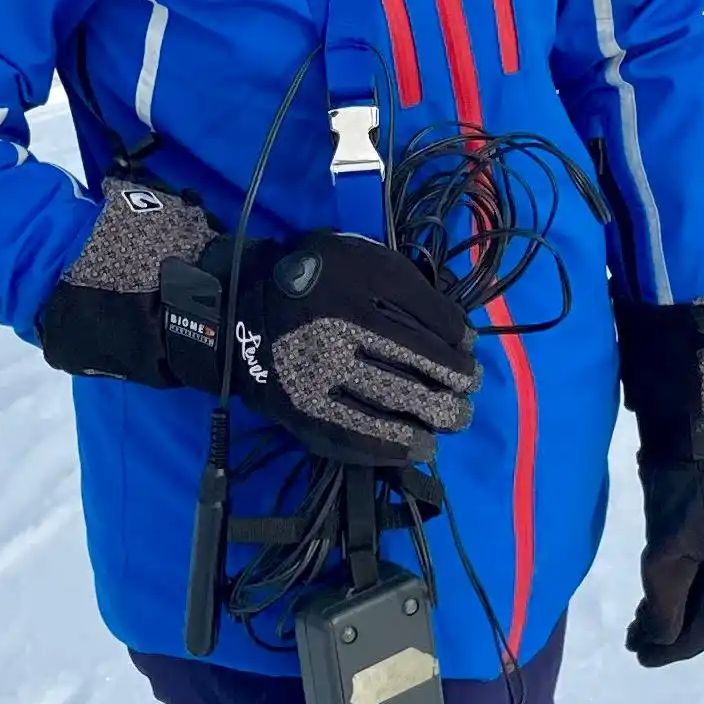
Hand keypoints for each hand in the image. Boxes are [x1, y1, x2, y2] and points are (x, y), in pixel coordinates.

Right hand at [165, 230, 477, 463]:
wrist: (235, 315)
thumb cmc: (311, 282)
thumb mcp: (357, 256)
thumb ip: (404, 282)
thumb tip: (458, 331)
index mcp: (358, 276)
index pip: (432, 315)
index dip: (460, 338)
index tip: (467, 349)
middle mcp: (341, 323)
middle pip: (421, 360)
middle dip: (457, 381)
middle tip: (468, 390)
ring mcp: (321, 370)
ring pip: (396, 398)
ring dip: (436, 415)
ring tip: (453, 420)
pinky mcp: (304, 409)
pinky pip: (359, 435)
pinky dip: (397, 445)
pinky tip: (420, 447)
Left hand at [628, 445, 703, 664]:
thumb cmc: (688, 480)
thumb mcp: (670, 544)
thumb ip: (666, 597)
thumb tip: (660, 640)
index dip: (676, 647)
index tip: (640, 657)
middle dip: (678, 630)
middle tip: (638, 640)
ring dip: (682, 603)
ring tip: (644, 613)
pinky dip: (690, 577)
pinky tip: (669, 575)